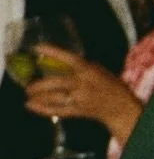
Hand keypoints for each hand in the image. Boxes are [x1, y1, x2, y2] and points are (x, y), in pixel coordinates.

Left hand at [24, 47, 140, 141]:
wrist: (120, 108)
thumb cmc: (110, 86)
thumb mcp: (98, 70)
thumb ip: (80, 67)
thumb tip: (58, 62)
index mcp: (89, 71)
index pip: (69, 58)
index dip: (53, 52)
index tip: (37, 48)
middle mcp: (83, 84)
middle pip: (56, 82)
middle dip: (39, 84)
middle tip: (28, 85)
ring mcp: (80, 98)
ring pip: (54, 97)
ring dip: (38, 96)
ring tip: (28, 95)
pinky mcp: (78, 111)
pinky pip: (57, 110)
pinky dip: (42, 109)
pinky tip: (31, 106)